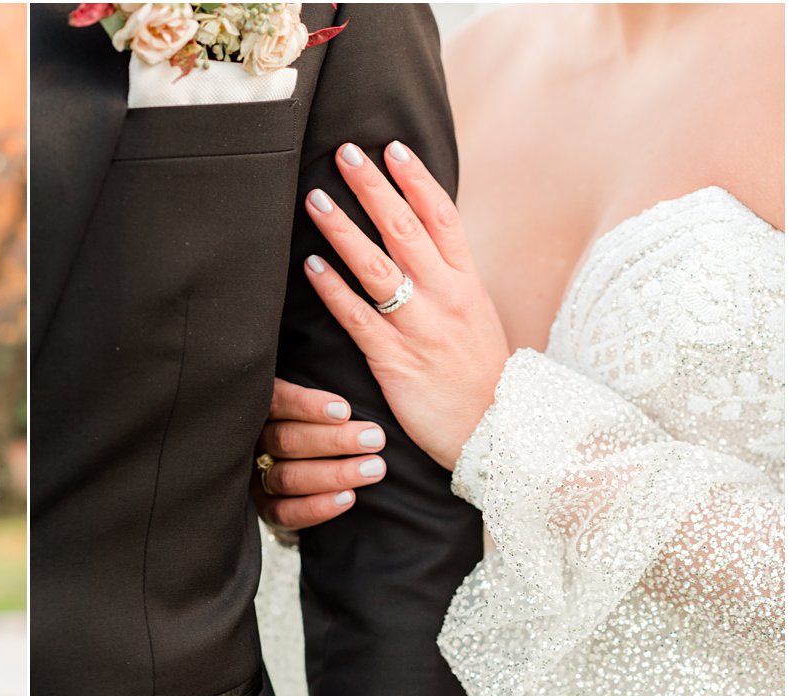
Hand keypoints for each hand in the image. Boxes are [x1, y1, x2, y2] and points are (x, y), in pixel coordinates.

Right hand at [253, 378, 386, 529]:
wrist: (308, 469)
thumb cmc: (323, 419)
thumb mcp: (321, 393)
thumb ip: (330, 376)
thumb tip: (358, 332)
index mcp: (262, 405)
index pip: (276, 401)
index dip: (308, 406)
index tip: (344, 408)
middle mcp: (252, 440)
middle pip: (285, 440)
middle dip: (334, 441)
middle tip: (375, 438)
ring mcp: (254, 476)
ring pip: (287, 477)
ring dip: (334, 474)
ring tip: (375, 468)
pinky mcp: (265, 508)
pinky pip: (284, 513)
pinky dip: (316, 508)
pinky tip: (348, 499)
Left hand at [302, 140, 509, 469]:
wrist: (498, 432)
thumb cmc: (480, 374)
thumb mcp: (476, 317)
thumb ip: (449, 280)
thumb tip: (422, 244)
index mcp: (467, 282)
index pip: (442, 217)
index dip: (416, 180)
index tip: (391, 148)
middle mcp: (446, 297)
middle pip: (405, 230)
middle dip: (373, 188)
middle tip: (344, 154)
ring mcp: (420, 327)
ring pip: (377, 267)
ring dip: (343, 230)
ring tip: (315, 199)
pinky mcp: (396, 360)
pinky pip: (359, 318)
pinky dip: (334, 290)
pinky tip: (312, 266)